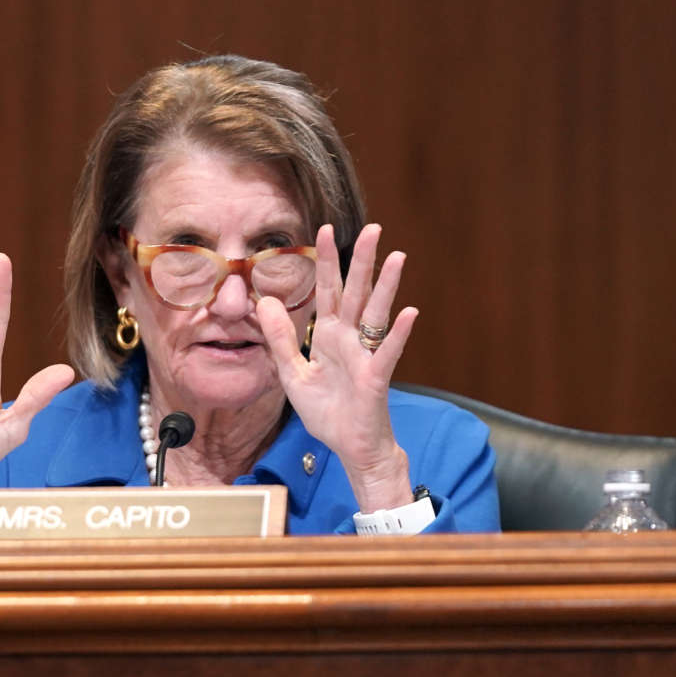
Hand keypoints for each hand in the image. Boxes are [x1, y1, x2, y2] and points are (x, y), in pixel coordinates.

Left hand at [256, 224, 417, 511]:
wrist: (349, 448)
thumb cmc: (328, 412)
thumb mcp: (293, 374)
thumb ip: (281, 339)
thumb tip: (265, 302)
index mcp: (329, 335)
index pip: (327, 290)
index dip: (326, 261)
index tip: (325, 229)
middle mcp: (349, 339)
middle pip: (355, 293)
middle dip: (362, 261)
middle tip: (373, 228)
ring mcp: (365, 356)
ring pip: (376, 314)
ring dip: (387, 286)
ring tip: (397, 256)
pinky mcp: (375, 378)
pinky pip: (387, 353)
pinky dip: (399, 334)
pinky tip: (410, 312)